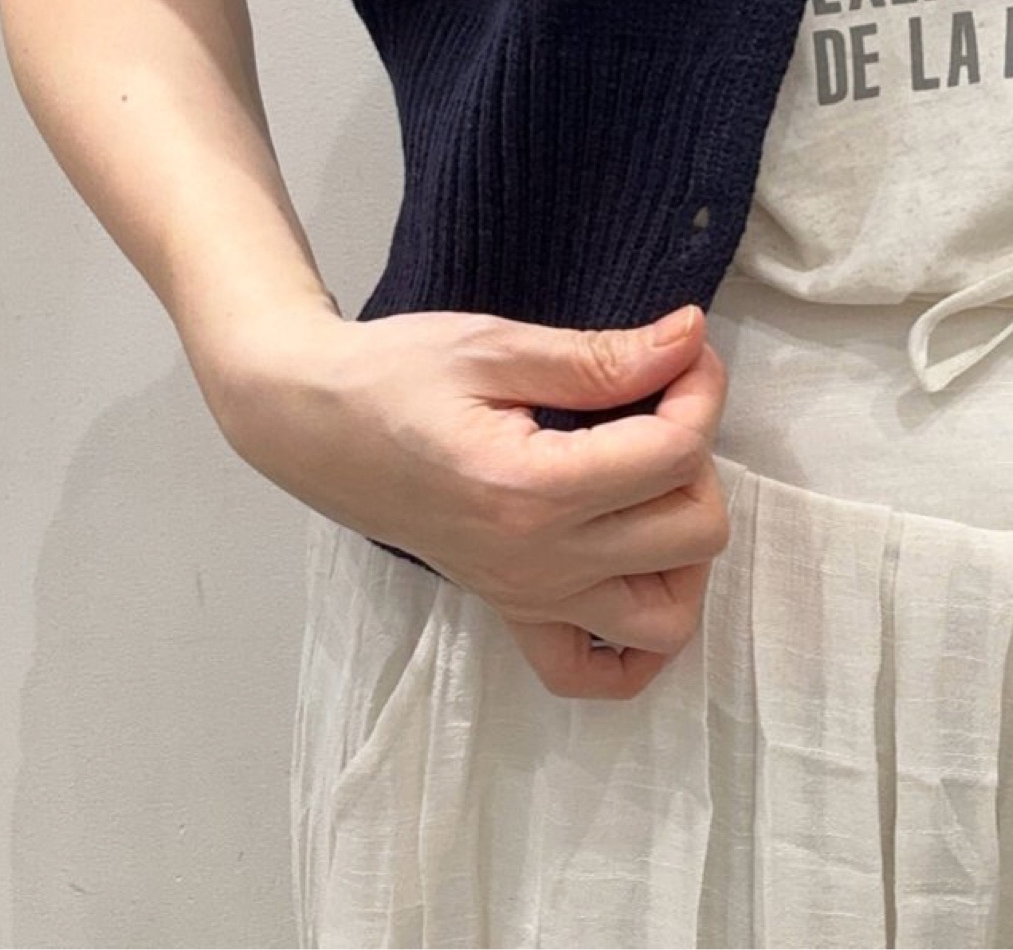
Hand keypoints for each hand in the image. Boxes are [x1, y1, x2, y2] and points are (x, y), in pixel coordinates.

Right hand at [200, 301, 729, 700]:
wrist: (312, 423)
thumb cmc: (396, 374)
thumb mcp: (497, 347)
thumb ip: (601, 357)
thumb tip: (690, 339)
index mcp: (533, 490)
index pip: (675, 454)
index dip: (699, 389)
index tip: (682, 350)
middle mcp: (538, 564)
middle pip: (694, 531)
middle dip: (697, 456)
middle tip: (656, 403)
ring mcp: (527, 598)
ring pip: (669, 616)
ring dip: (683, 546)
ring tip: (648, 478)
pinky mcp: (511, 612)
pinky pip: (595, 673)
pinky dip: (634, 641)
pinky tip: (632, 570)